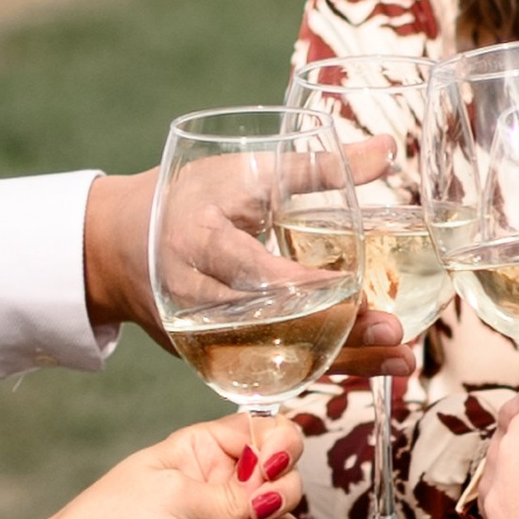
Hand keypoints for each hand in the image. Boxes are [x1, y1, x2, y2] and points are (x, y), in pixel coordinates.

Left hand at [0, 418, 307, 518]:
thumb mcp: (172, 494)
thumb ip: (230, 496)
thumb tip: (276, 497)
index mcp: (203, 453)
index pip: (263, 434)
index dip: (280, 445)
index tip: (273, 463)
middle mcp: (220, 490)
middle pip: (282, 480)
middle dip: (282, 491)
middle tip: (258, 508)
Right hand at [82, 154, 412, 376]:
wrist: (118, 246)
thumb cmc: (188, 199)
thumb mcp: (245, 174)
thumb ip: (316, 168)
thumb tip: (387, 150)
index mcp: (198, 242)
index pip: (252, 270)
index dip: (302, 284)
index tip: (354, 286)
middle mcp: (195, 298)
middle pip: (272, 326)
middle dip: (336, 334)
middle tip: (394, 330)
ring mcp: (200, 336)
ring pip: (276, 357)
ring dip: (343, 362)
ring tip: (400, 360)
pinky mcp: (208, 357)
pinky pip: (268, 368)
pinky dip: (319, 368)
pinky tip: (368, 367)